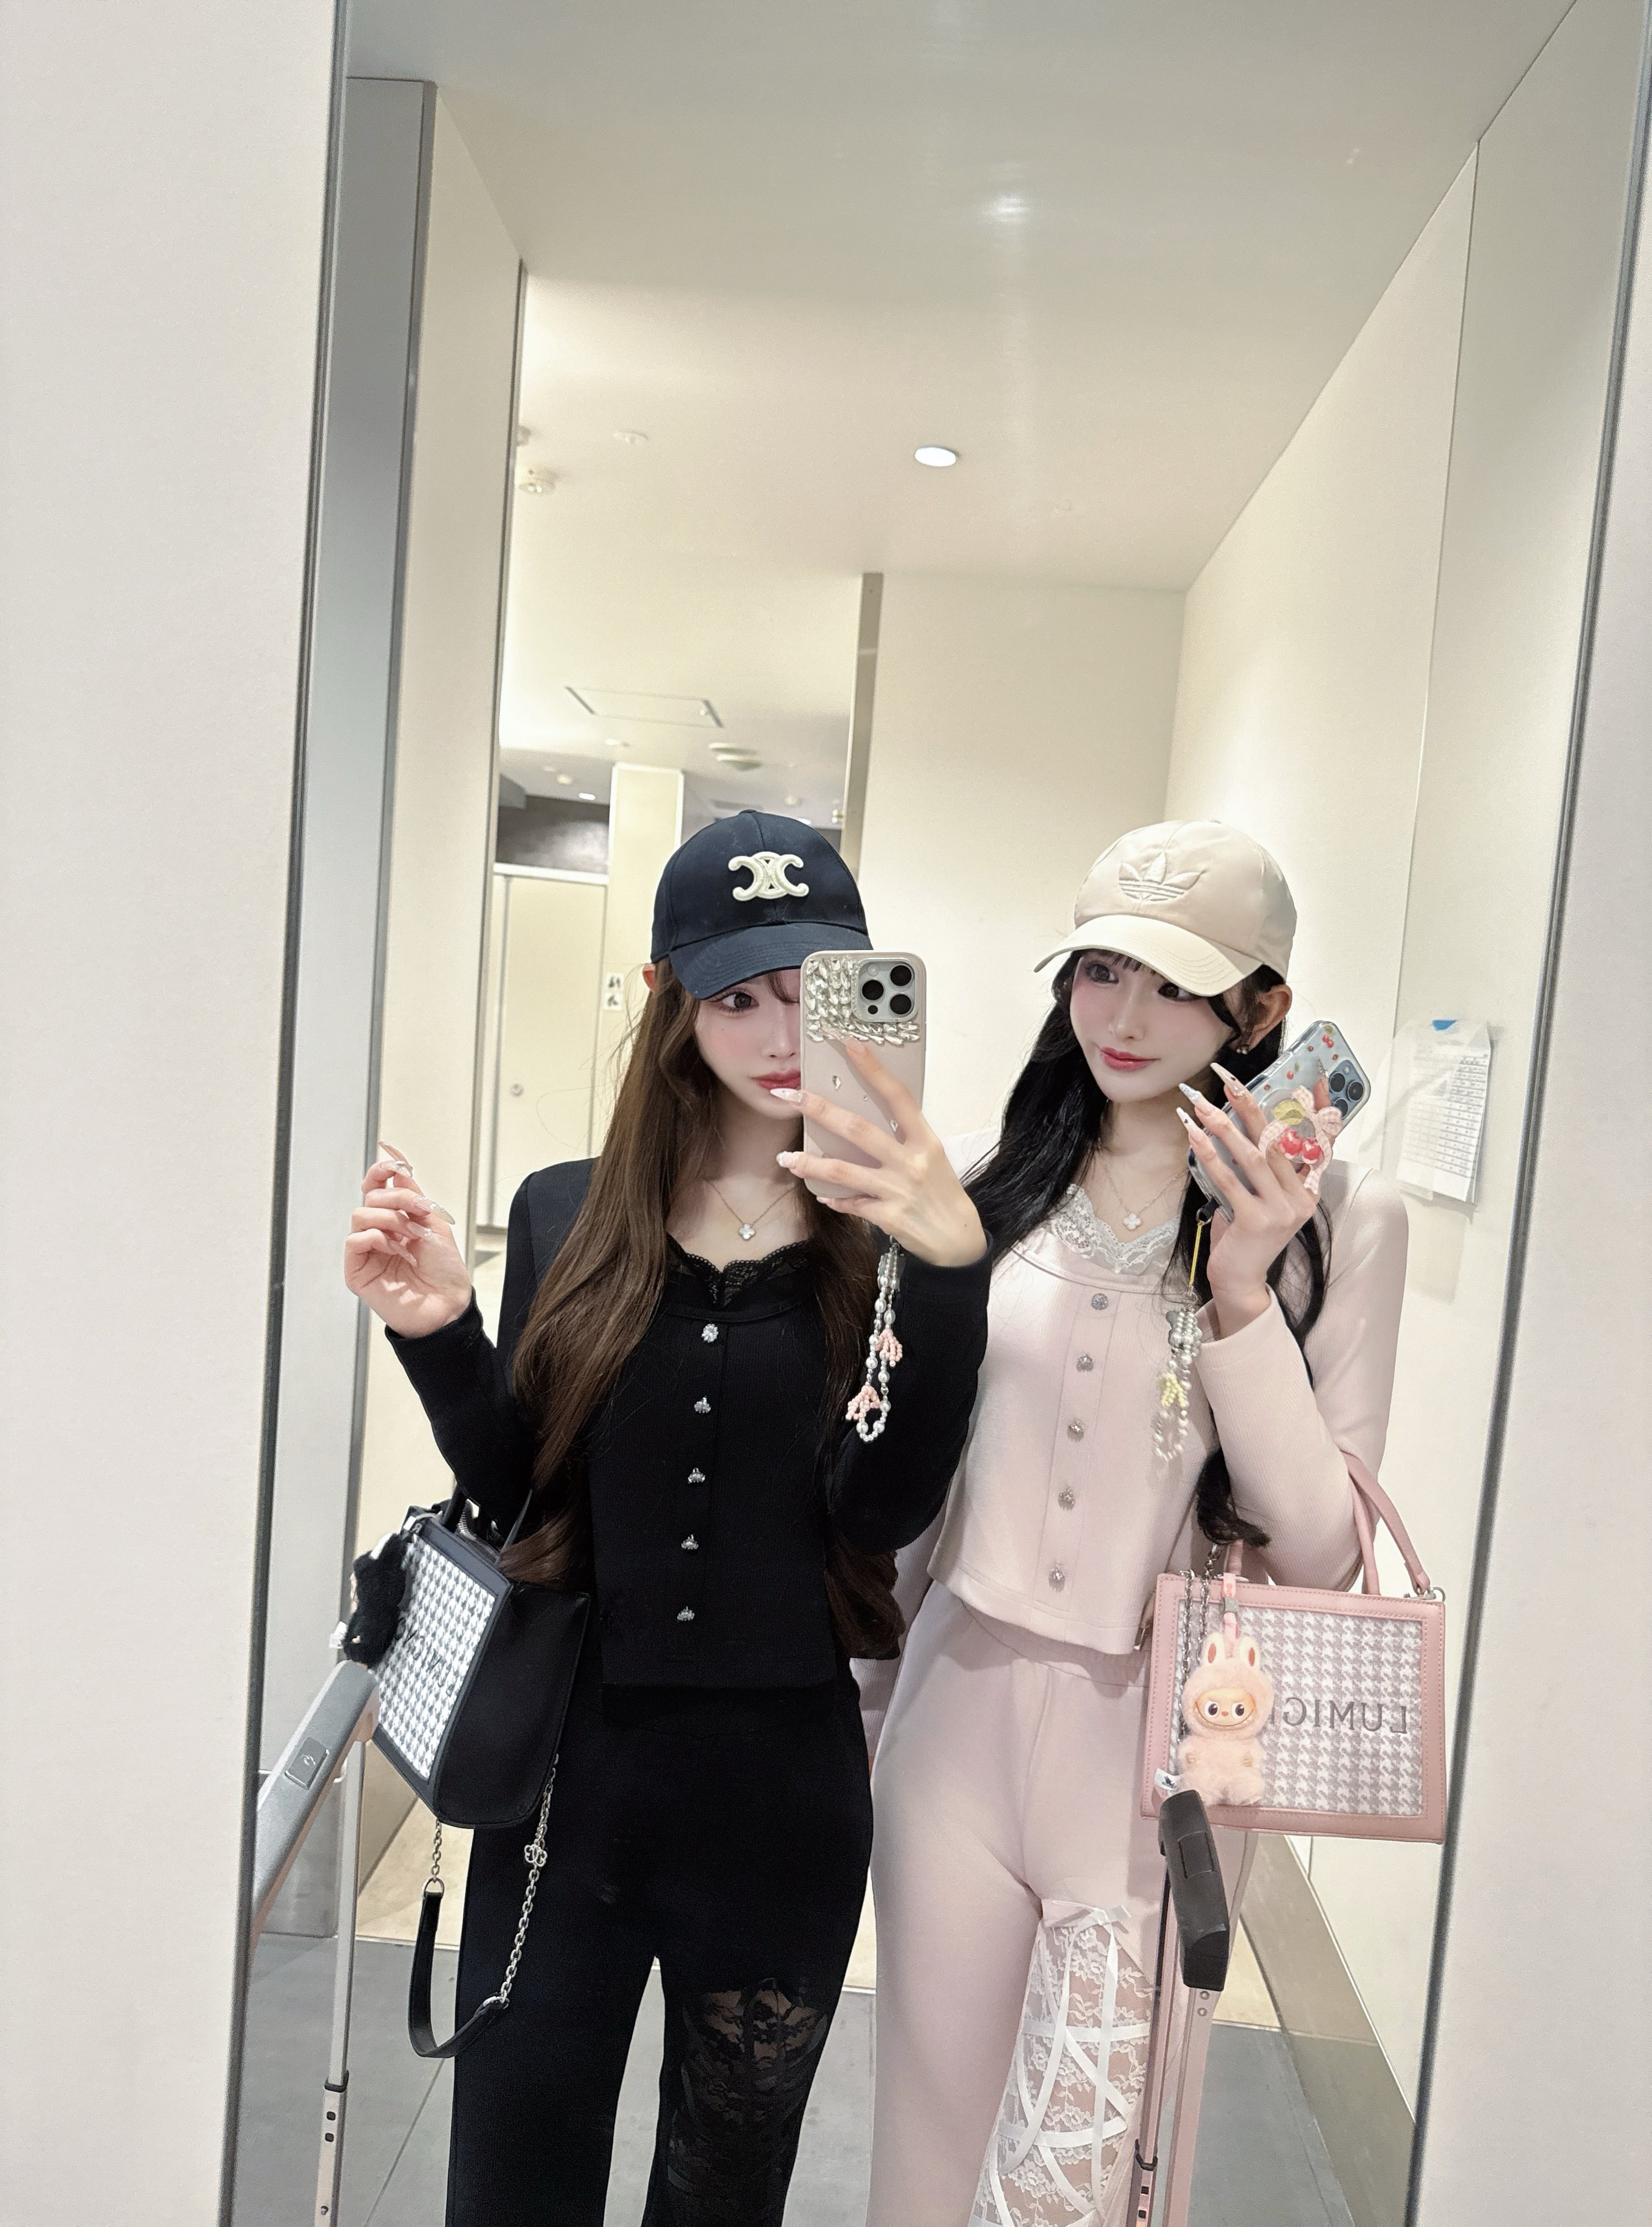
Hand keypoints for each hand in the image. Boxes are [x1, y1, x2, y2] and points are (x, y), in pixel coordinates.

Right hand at [344, 1143, 473, 1336]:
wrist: (448, 1304)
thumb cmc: (444, 1270)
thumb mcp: (433, 1222)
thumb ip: (413, 1195)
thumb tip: (399, 1168)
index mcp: (395, 1220)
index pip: (378, 1187)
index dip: (382, 1169)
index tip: (393, 1156)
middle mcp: (378, 1233)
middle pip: (371, 1196)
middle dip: (400, 1198)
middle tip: (422, 1211)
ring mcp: (366, 1251)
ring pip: (361, 1214)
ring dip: (392, 1219)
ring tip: (413, 1236)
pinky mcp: (357, 1271)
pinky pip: (355, 1240)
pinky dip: (378, 1238)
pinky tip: (399, 1250)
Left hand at [771, 1039, 986, 1267]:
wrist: (958, 1239)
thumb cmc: (941, 1192)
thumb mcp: (930, 1156)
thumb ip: (902, 1138)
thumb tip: (859, 1121)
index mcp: (925, 1140)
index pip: (898, 1096)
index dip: (874, 1069)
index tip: (850, 1045)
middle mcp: (911, 1161)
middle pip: (859, 1129)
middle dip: (820, 1110)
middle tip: (790, 1096)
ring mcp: (899, 1190)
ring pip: (845, 1171)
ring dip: (810, 1164)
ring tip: (785, 1158)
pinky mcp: (889, 1217)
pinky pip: (852, 1204)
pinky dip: (835, 1199)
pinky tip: (823, 1195)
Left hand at [1179, 1075, 1328, 1336]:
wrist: (1240, 1279)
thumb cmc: (1246, 1235)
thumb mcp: (1260, 1198)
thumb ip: (1262, 1169)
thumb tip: (1242, 1125)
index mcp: (1308, 1190)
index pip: (1319, 1143)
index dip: (1317, 1111)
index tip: (1315, 1078)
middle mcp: (1300, 1198)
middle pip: (1276, 1141)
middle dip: (1250, 1107)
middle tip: (1229, 1080)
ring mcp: (1280, 1211)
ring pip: (1253, 1157)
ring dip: (1224, 1126)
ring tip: (1201, 1104)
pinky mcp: (1255, 1221)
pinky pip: (1229, 1180)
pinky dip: (1210, 1155)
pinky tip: (1193, 1136)